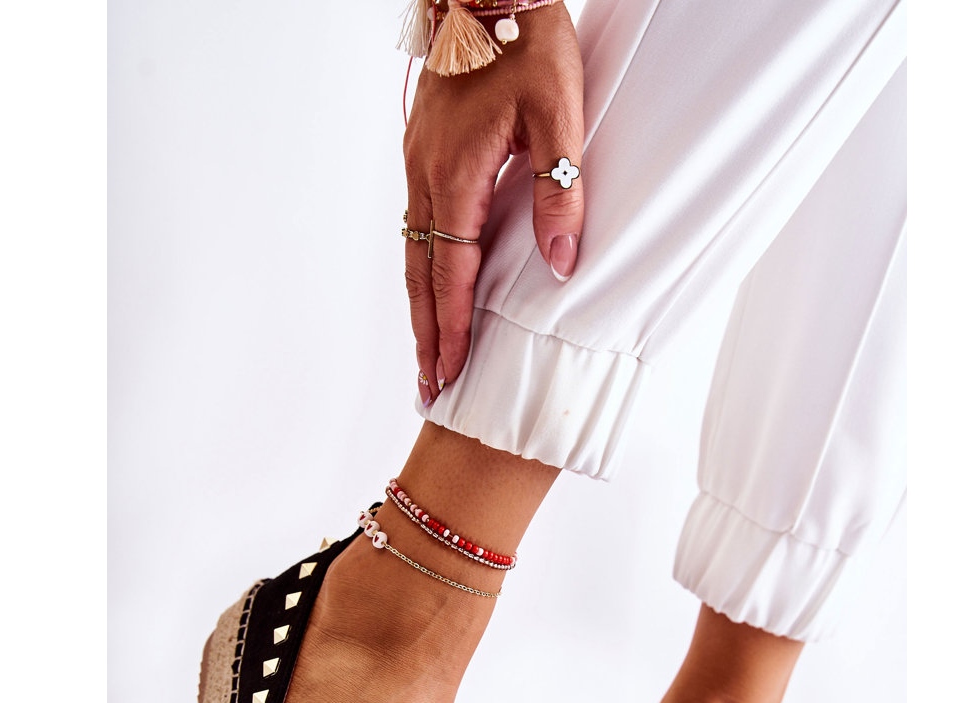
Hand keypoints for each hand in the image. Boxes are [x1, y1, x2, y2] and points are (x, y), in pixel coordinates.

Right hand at [403, 3, 584, 403]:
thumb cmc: (524, 44)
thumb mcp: (558, 115)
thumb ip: (559, 193)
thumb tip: (562, 265)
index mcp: (456, 177)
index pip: (451, 274)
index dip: (452, 329)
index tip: (449, 373)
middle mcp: (426, 178)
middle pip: (420, 276)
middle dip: (425, 335)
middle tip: (427, 386)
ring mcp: (418, 165)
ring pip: (413, 254)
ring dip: (419, 308)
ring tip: (426, 352)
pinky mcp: (423, 154)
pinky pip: (417, 227)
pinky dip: (421, 270)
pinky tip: (431, 288)